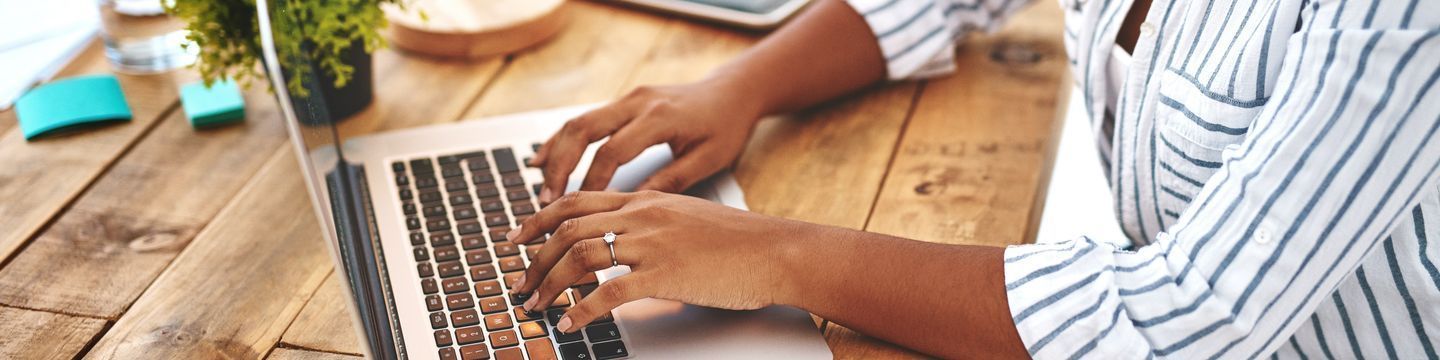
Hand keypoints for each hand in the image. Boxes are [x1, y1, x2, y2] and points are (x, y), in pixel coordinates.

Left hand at [504, 191, 807, 332]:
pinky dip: (581, 309)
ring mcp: (652, 243)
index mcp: (645, 199)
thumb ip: (651, 224)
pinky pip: (608, 291)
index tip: (517, 237)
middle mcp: (642, 215)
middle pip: (568, 226)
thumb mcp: (686, 218)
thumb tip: (622, 243)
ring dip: (550, 283)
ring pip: (581, 256)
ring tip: (537, 306)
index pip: (577, 200)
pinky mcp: (664, 274)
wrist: (774, 250)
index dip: (539, 218)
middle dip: (535, 257)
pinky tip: (571, 323)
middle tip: (519, 281)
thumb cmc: (738, 241)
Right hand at [530, 79, 764, 202]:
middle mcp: (639, 102)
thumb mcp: (708, 159)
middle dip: (560, 167)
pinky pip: (585, 119)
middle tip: (547, 201)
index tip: (581, 212)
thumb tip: (631, 209)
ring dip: (555, 154)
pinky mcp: (624, 101)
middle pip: (584, 130)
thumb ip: (669, 181)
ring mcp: (629, 98)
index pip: (613, 151)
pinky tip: (544, 159)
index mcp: (661, 118)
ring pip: (578, 121)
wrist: (733, 92)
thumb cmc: (726, 126)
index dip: (592, 182)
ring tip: (540, 186)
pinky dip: (563, 140)